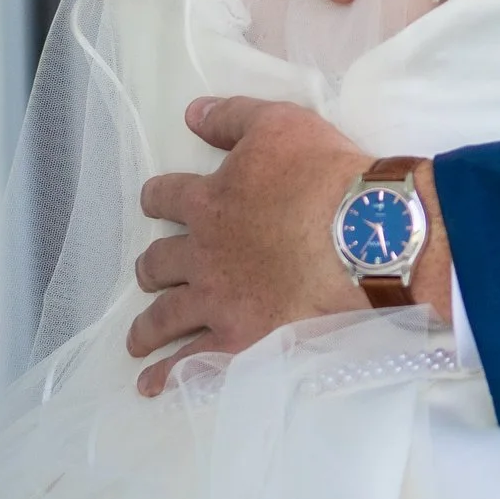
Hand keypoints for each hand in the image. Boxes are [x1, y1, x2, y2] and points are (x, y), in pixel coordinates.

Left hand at [128, 96, 451, 395]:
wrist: (361, 233)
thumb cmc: (324, 175)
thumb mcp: (280, 123)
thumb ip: (232, 118)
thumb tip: (191, 113)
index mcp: (208, 200)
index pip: (165, 197)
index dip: (158, 200)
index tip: (156, 205)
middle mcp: (202, 254)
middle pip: (158, 262)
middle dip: (152, 268)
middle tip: (151, 275)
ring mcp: (217, 300)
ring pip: (165, 317)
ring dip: (148, 328)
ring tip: (138, 339)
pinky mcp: (239, 339)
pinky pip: (193, 364)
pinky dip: (169, 375)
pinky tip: (154, 384)